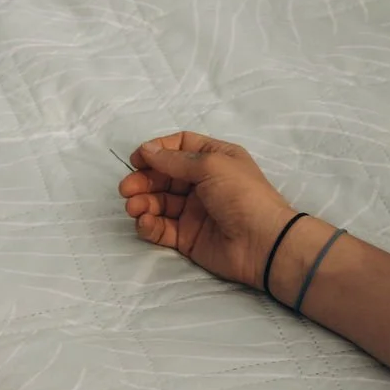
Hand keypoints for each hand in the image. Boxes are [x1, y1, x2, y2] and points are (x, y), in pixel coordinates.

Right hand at [119, 132, 296, 289]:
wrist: (262, 242)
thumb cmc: (242, 195)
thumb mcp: (211, 166)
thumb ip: (175, 160)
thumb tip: (147, 150)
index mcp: (214, 159)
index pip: (179, 147)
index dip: (157, 151)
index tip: (137, 159)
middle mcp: (203, 183)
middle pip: (164, 176)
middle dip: (143, 180)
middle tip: (127, 189)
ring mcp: (194, 211)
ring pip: (160, 203)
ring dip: (143, 203)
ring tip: (134, 207)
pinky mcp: (187, 237)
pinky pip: (162, 228)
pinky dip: (149, 225)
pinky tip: (145, 223)